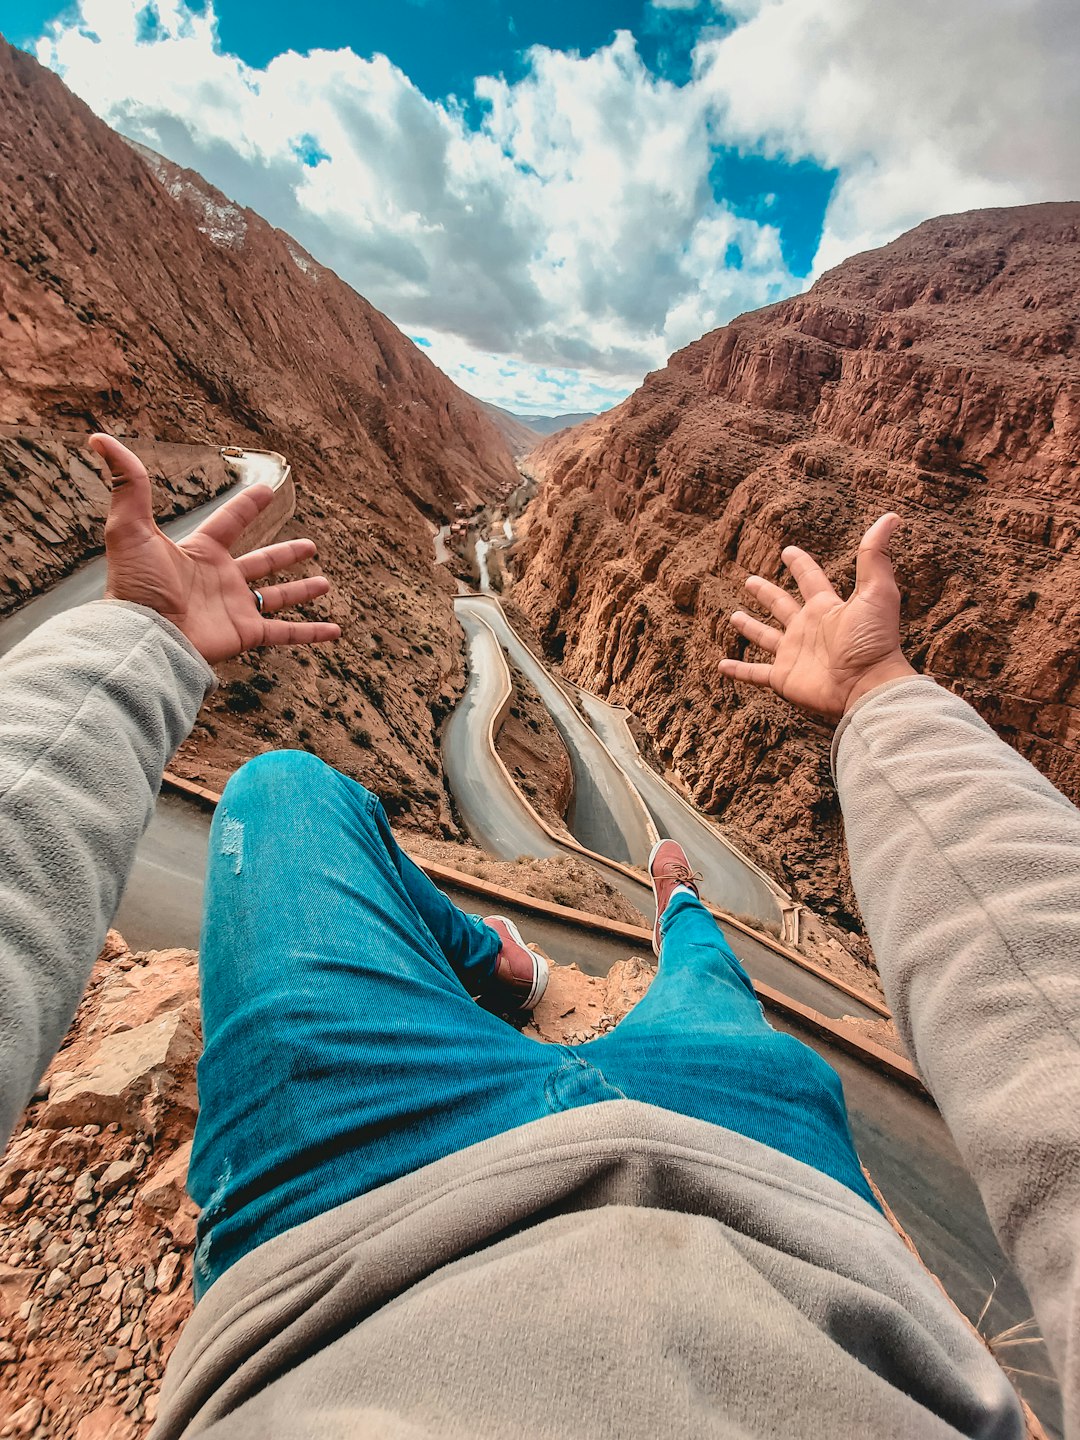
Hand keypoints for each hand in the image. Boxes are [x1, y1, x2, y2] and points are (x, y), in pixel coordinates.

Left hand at [90, 434, 340, 664]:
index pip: (230, 523)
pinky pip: (286, 634)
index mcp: (200, 553)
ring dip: (301, 591)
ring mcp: (235, 608)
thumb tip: (100, 438)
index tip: (268, 491)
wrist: (145, 636)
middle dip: (284, 554)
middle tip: (309, 546)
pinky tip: (335, 630)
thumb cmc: (136, 586)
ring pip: (277, 597)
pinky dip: (311, 633)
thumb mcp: (130, 528)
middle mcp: (221, 580)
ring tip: (325, 582)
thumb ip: (128, 484)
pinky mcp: (246, 634)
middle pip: (261, 563)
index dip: (248, 506)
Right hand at [718, 513, 915, 721]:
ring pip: (765, 637)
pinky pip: (755, 673)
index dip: (799, 564)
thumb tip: (891, 518)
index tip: (787, 551)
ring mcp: (793, 653)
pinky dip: (738, 671)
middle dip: (766, 593)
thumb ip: (875, 555)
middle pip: (782, 606)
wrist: (867, 685)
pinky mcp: (783, 677)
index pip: (809, 579)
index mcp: (826, 608)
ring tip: (733, 616)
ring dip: (750, 628)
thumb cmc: (873, 640)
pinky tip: (722, 666)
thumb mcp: (876, 592)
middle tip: (750, 581)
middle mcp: (807, 628)